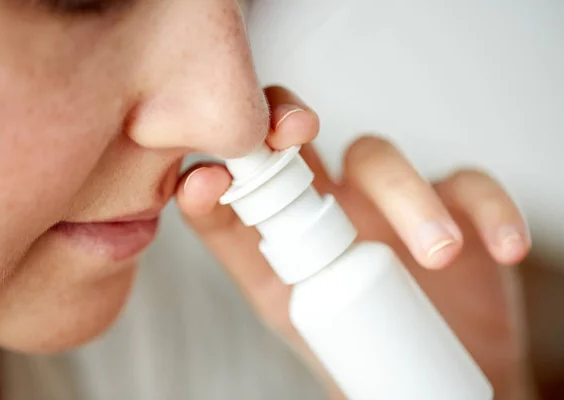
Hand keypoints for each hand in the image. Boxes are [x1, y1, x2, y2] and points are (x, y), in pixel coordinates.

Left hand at [175, 86, 533, 398]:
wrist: (418, 377)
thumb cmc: (344, 342)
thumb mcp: (283, 303)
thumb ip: (243, 255)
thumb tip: (192, 194)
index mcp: (285, 222)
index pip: (245, 170)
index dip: (226, 158)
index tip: (213, 178)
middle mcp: (330, 198)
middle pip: (304, 138)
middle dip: (289, 125)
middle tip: (295, 133)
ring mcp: (388, 198)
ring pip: (383, 160)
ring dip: (407, 196)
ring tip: (434, 253)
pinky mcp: (453, 207)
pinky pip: (472, 189)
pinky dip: (491, 212)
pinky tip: (500, 246)